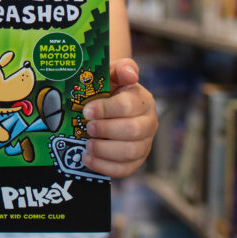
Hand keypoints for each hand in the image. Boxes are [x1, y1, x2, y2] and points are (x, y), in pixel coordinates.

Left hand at [81, 58, 156, 177]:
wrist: (110, 104)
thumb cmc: (111, 89)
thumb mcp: (113, 73)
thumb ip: (122, 68)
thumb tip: (131, 73)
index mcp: (143, 100)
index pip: (129, 106)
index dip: (107, 109)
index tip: (87, 111)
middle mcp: (149, 123)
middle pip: (133, 131)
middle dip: (106, 130)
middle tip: (88, 128)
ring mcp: (144, 144)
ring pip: (130, 152)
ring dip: (105, 150)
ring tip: (88, 145)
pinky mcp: (136, 161)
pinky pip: (125, 169)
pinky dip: (105, 167)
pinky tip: (88, 159)